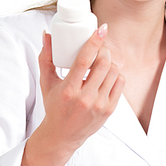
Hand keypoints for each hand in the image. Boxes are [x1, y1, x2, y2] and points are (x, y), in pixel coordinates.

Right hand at [38, 24, 124, 153]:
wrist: (63, 135)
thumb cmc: (54, 106)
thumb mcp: (46, 83)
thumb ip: (46, 58)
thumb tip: (47, 35)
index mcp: (69, 90)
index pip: (84, 61)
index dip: (94, 42)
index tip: (101, 30)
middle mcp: (86, 98)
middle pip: (103, 64)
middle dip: (104, 50)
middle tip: (100, 46)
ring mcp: (99, 105)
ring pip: (114, 72)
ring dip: (110, 62)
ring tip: (102, 60)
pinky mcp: (109, 110)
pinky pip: (120, 83)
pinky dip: (116, 74)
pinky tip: (107, 73)